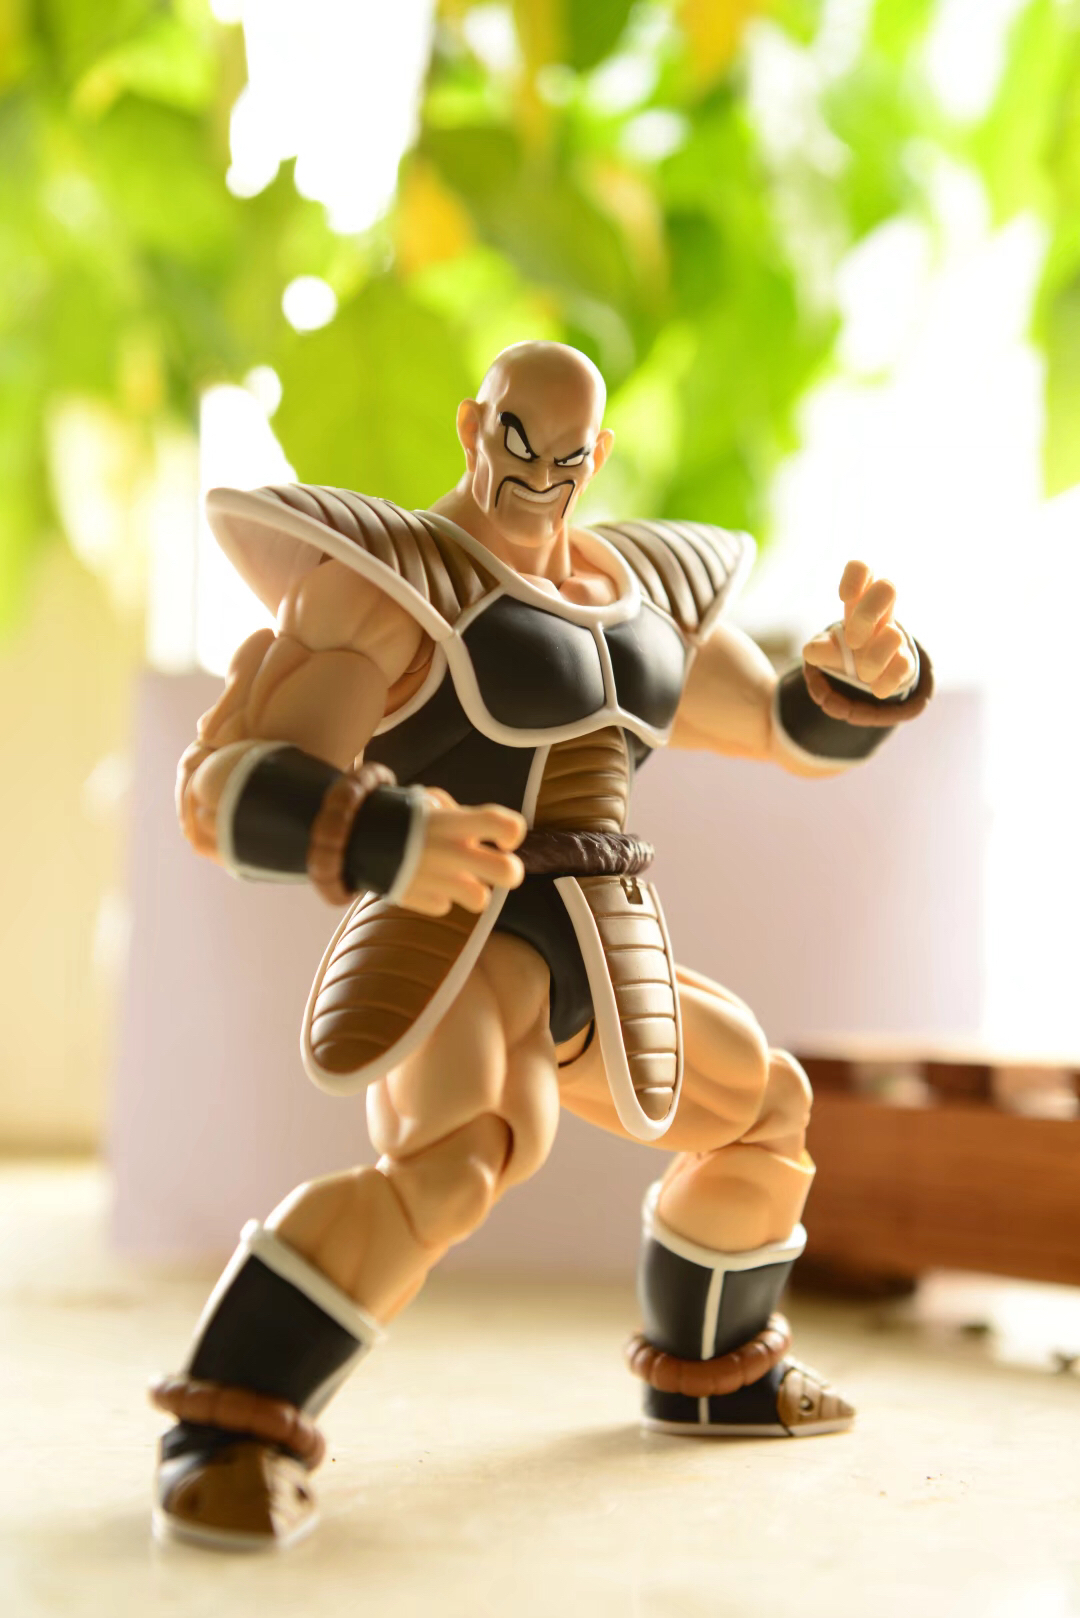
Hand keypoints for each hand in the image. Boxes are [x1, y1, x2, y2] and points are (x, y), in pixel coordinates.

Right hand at [397, 789, 525, 915]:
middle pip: (508, 872)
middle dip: (510, 872)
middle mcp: (450, 853)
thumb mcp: (426, 800)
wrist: (347, 837)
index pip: (506, 825)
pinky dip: (438, 895)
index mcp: (454, 824)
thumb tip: (479, 832)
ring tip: (457, 877)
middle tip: (496, 866)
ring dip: (473, 889)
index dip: (513, 833)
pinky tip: (424, 881)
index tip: (504, 839)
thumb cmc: (397, 815)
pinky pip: (443, 904)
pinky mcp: (418, 900)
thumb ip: (458, 814)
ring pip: (481, 899)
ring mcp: (435, 880)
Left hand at [802, 560, 916, 700]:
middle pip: (888, 588)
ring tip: (861, 674)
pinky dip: (887, 680)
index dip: (857, 576)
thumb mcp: (828, 648)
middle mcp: (881, 615)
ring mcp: (895, 637)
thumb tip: (811, 651)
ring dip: (874, 658)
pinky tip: (876, 689)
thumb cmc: (846, 649)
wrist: (868, 674)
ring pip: (895, 634)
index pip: (863, 570)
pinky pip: (904, 666)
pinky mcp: (905, 661)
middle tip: (853, 642)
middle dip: (867, 614)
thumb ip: (820, 649)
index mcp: (858, 603)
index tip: (844, 596)